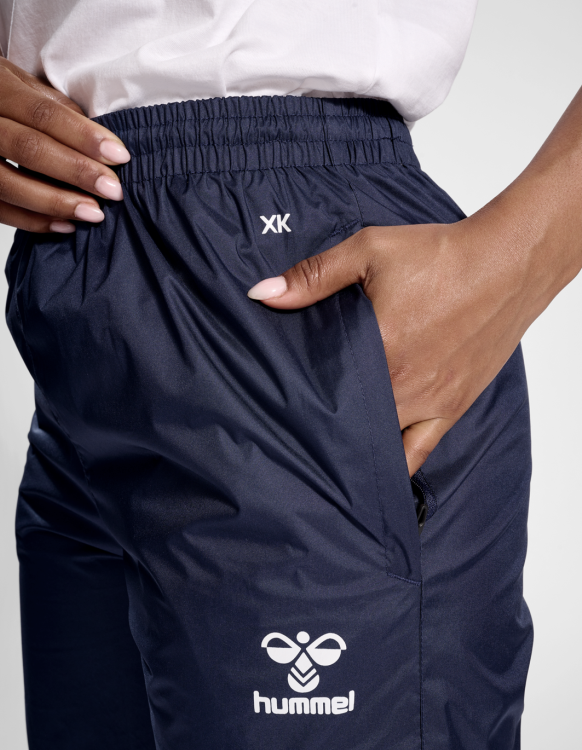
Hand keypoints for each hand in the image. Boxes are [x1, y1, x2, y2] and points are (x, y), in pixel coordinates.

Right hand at [0, 52, 129, 232]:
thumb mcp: (17, 81)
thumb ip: (55, 106)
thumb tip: (99, 142)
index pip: (44, 114)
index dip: (84, 137)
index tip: (119, 156)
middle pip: (29, 149)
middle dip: (77, 173)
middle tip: (113, 190)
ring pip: (9, 185)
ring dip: (57, 204)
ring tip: (93, 213)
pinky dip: (32, 222)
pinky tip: (64, 225)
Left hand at [246, 219, 531, 475]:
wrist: (507, 263)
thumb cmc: (442, 255)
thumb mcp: (369, 251)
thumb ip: (313, 277)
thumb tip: (263, 294)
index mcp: (379, 348)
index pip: (324, 389)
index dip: (298, 402)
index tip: (276, 409)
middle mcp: (403, 384)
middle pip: (349, 422)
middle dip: (322, 430)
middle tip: (296, 434)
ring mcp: (430, 401)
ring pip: (381, 443)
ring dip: (355, 449)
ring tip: (328, 457)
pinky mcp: (452, 407)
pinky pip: (420, 451)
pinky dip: (398, 465)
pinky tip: (378, 476)